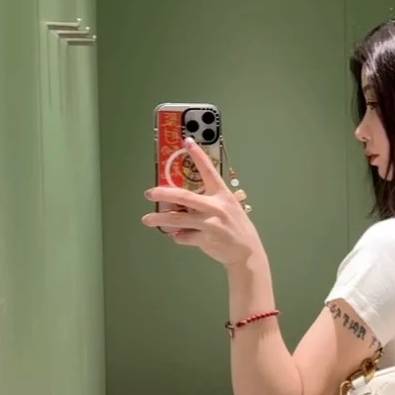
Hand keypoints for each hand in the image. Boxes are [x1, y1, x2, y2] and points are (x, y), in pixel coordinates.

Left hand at [142, 138, 262, 266]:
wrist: (247, 252)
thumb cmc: (236, 227)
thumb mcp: (229, 208)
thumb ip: (208, 202)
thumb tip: (182, 202)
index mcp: (222, 195)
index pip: (209, 171)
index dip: (198, 156)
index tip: (187, 142)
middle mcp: (216, 207)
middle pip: (185, 197)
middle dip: (164, 193)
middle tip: (150, 193)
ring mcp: (211, 224)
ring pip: (178, 219)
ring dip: (160, 219)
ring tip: (147, 219)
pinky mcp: (206, 240)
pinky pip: (184, 236)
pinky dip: (178, 237)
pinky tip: (176, 236)